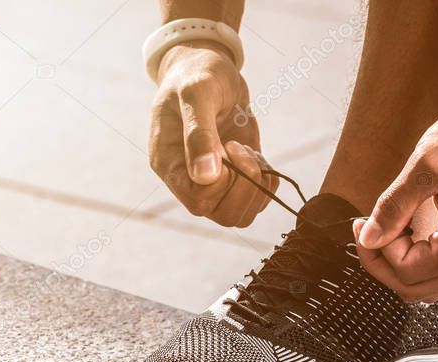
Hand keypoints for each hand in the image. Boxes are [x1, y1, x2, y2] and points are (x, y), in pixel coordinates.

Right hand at [148, 40, 277, 226]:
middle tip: (242, 149)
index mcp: (170, 165)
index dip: (224, 183)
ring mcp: (216, 183)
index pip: (198, 201)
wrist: (209, 70)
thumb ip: (199, 134)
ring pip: (243, 214)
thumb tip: (205, 177)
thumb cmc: (196, 76)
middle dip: (246, 186)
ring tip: (249, 152)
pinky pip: (258, 201)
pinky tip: (258, 156)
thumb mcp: (196, 95)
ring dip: (258, 186)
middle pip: (224, 215)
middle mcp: (190, 180)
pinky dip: (268, 182)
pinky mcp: (238, 177)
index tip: (229, 146)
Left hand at [353, 95, 437, 301]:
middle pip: (417, 288)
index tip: (360, 221)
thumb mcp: (425, 165)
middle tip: (365, 229)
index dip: (376, 250)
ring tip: (387, 229)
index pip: (407, 271)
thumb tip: (367, 239)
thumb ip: (392, 207)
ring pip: (430, 285)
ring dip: (401, 264)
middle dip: (383, 263)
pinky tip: (409, 231)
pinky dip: (421, 259)